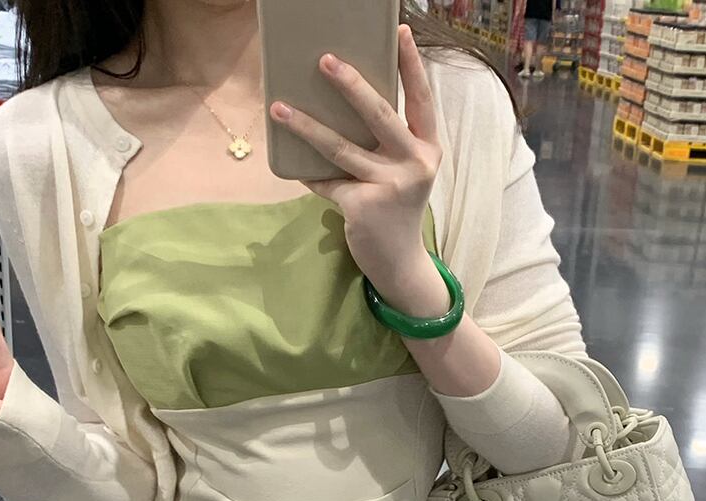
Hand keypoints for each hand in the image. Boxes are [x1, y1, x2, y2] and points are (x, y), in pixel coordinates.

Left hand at [269, 24, 444, 304]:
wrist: (399, 263)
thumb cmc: (396, 209)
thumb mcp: (405, 173)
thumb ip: (389, 144)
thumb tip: (342, 106)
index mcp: (427, 149)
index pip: (421, 99)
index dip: (411, 65)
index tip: (399, 31)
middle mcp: (415, 164)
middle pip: (380, 114)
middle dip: (350, 84)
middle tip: (324, 60)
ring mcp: (390, 186)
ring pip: (340, 147)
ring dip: (305, 126)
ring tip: (278, 108)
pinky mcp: (362, 207)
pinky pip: (326, 182)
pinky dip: (309, 175)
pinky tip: (293, 167)